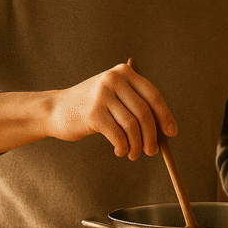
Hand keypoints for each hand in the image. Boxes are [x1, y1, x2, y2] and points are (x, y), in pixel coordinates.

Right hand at [46, 61, 176, 159]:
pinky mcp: (93, 113)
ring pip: (132, 126)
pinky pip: (118, 135)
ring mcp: (102, 95)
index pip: (153, 95)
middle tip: (152, 151)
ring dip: (137, 145)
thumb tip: (165, 129)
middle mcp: (114, 80)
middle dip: (151, 135)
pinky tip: (120, 151)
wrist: (55, 109)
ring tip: (133, 154)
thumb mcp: (114, 95)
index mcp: (124, 72)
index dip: (165, 116)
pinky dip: (123, 147)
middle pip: (145, 112)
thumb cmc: (91, 107)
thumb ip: (136, 104)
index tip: (171, 133)